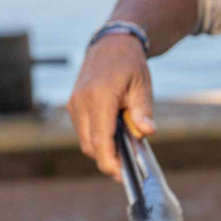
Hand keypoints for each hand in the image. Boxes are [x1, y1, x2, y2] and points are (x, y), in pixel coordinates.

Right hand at [67, 35, 155, 181]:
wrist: (110, 44)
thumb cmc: (130, 65)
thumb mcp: (142, 86)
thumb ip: (143, 112)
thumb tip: (147, 133)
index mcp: (99, 97)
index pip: (100, 139)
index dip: (110, 162)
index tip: (123, 175)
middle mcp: (81, 102)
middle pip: (91, 146)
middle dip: (108, 161)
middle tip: (129, 169)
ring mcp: (74, 104)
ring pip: (85, 141)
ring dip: (103, 151)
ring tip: (124, 153)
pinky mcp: (73, 106)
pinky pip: (84, 132)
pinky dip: (97, 140)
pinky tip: (115, 140)